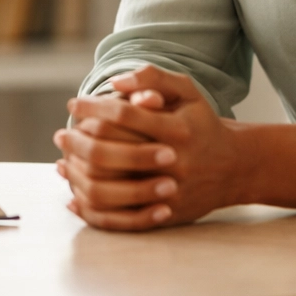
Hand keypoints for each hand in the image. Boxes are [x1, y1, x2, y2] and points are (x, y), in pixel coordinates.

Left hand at [54, 65, 246, 229]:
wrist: (234, 167)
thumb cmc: (201, 123)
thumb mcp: (187, 91)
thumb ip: (154, 77)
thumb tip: (116, 82)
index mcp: (177, 129)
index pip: (124, 114)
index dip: (93, 106)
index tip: (73, 103)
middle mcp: (173, 163)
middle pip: (111, 154)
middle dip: (78, 141)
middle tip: (60, 134)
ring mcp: (168, 193)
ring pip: (110, 189)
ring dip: (79, 175)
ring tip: (62, 161)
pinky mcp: (165, 215)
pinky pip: (120, 218)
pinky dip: (92, 209)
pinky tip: (73, 194)